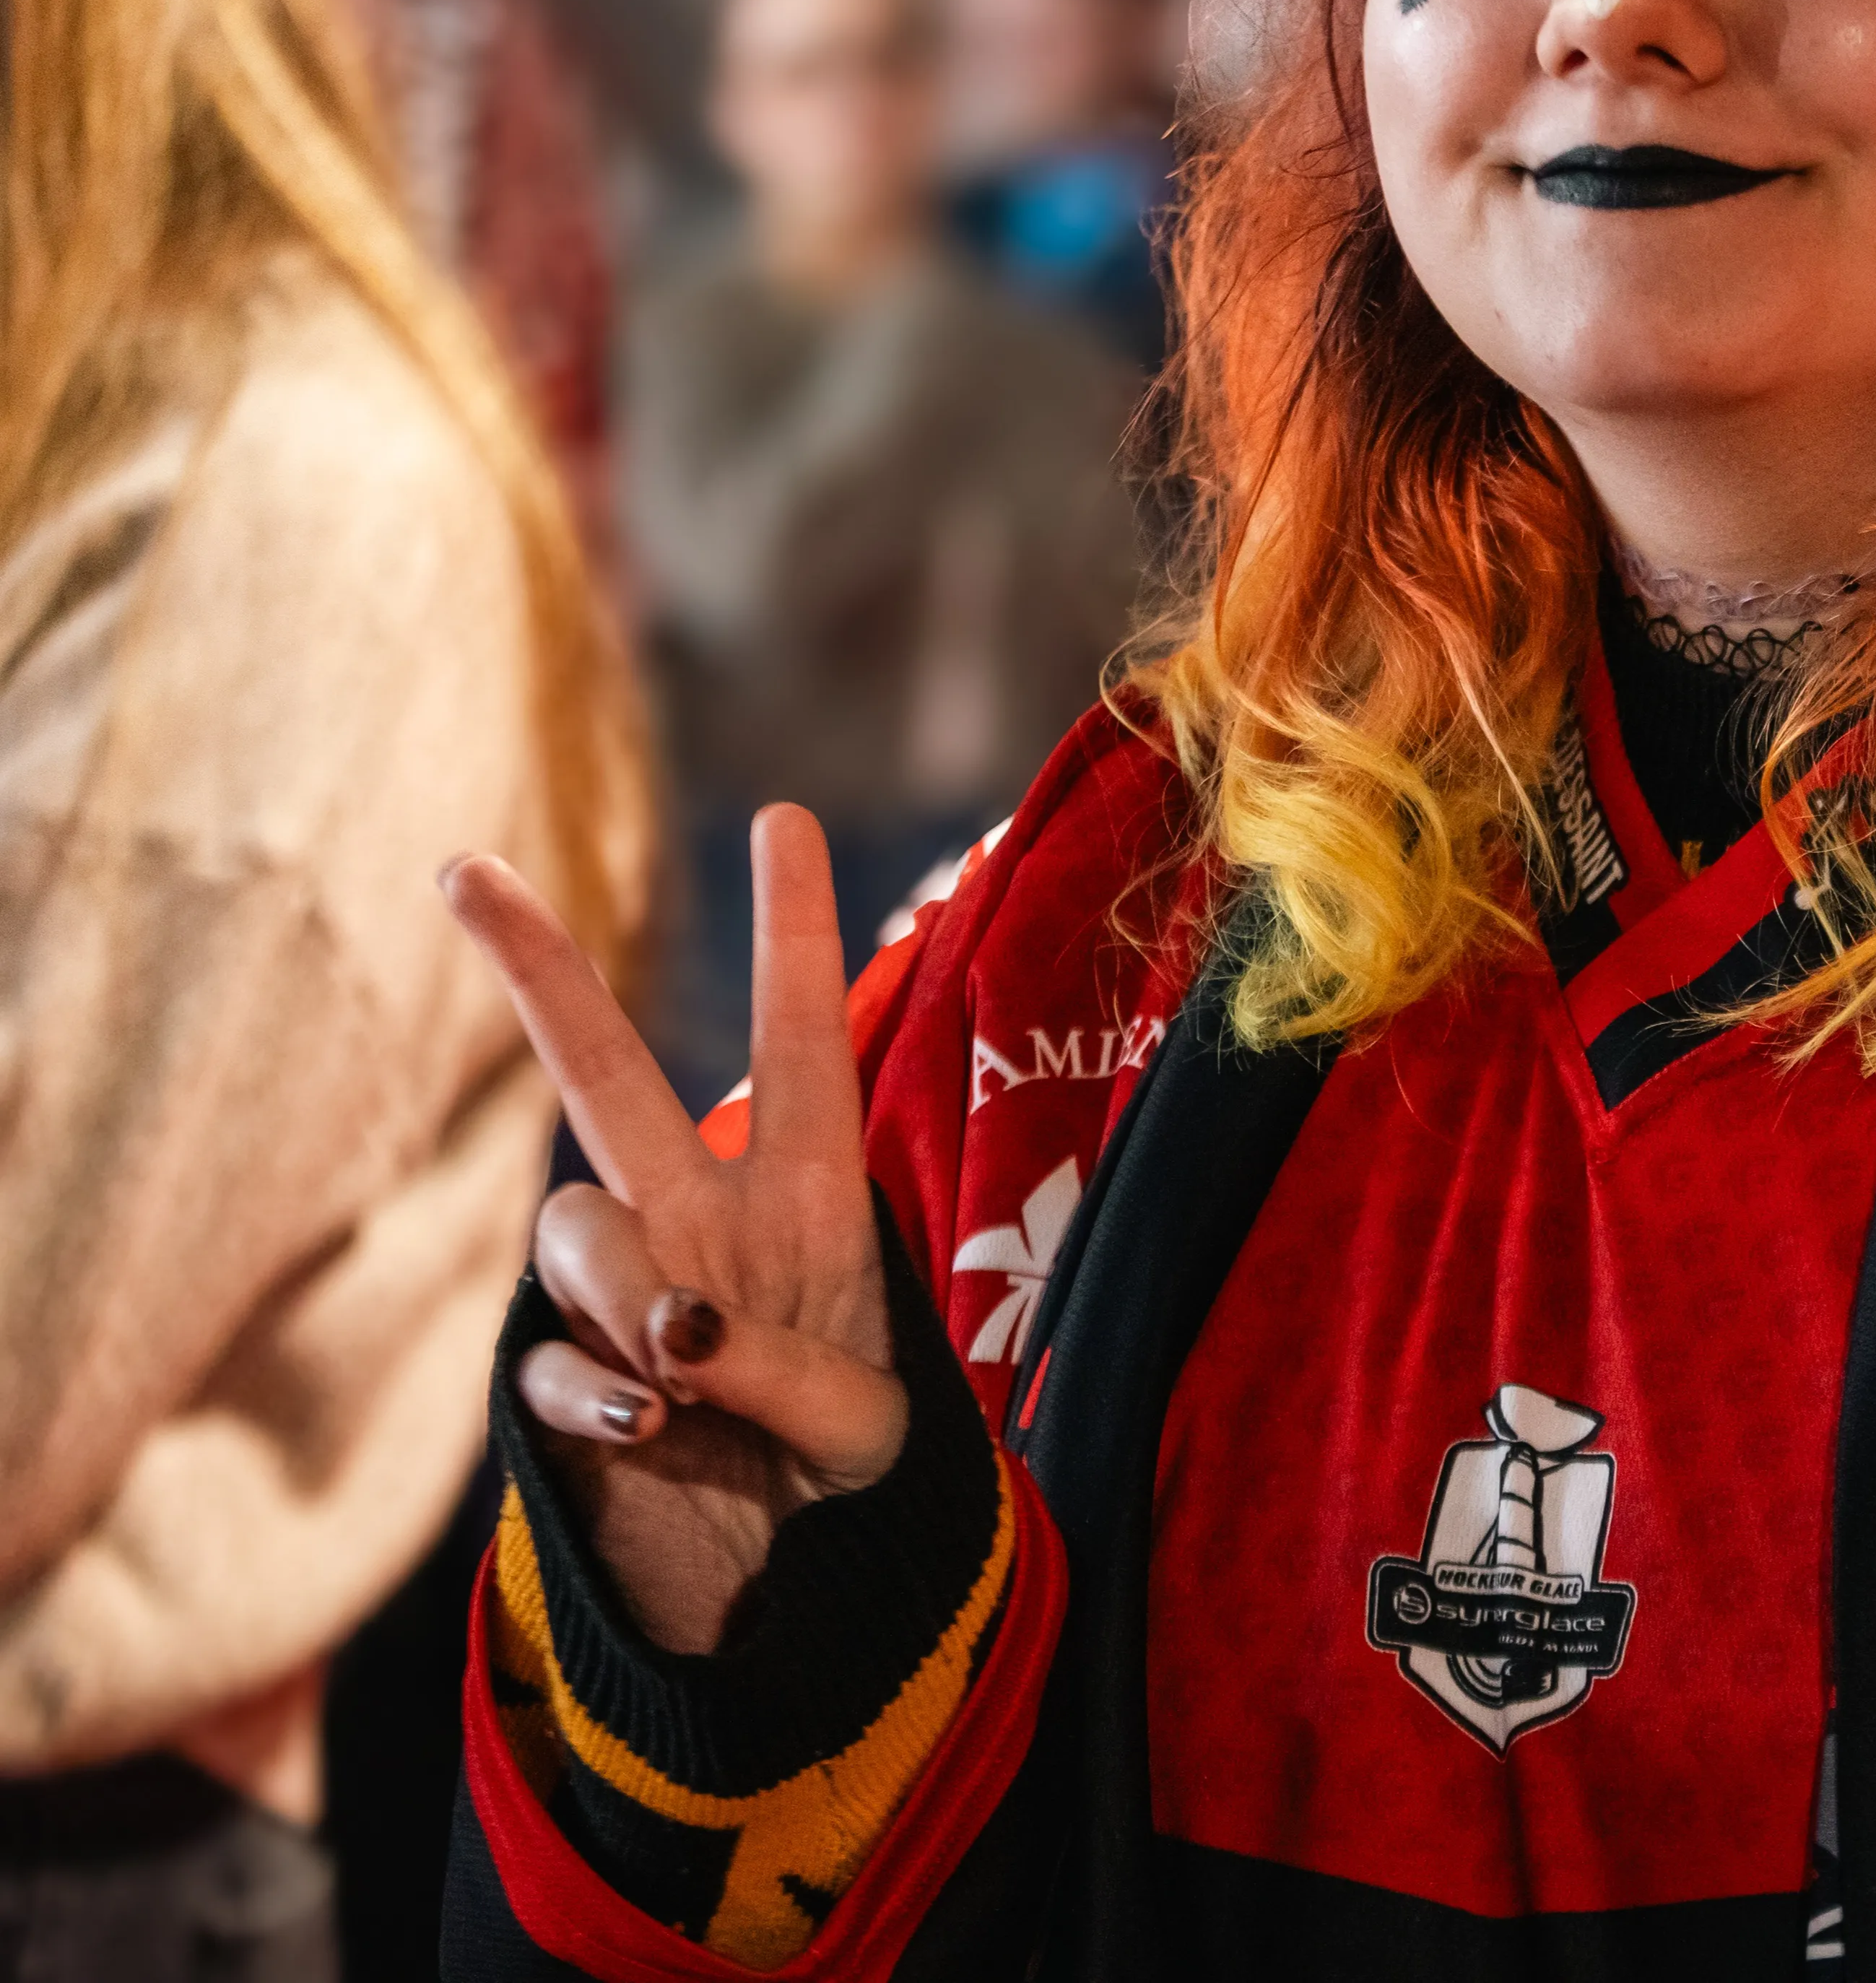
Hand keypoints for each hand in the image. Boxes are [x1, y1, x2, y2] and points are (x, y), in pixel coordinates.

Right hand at [446, 807, 904, 1652]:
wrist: (808, 1600)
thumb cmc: (862, 1487)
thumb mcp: (871, 1425)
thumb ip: (780, 1366)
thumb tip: (673, 1330)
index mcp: (808, 1200)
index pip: (801, 1043)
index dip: (795, 932)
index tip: (783, 819)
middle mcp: (707, 1223)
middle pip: (611, 1073)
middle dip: (540, 970)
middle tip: (463, 868)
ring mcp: (631, 1300)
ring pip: (574, 1226)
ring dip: (623, 1284)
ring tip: (686, 1370)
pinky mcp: (573, 1394)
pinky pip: (551, 1359)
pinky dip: (595, 1388)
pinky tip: (648, 1430)